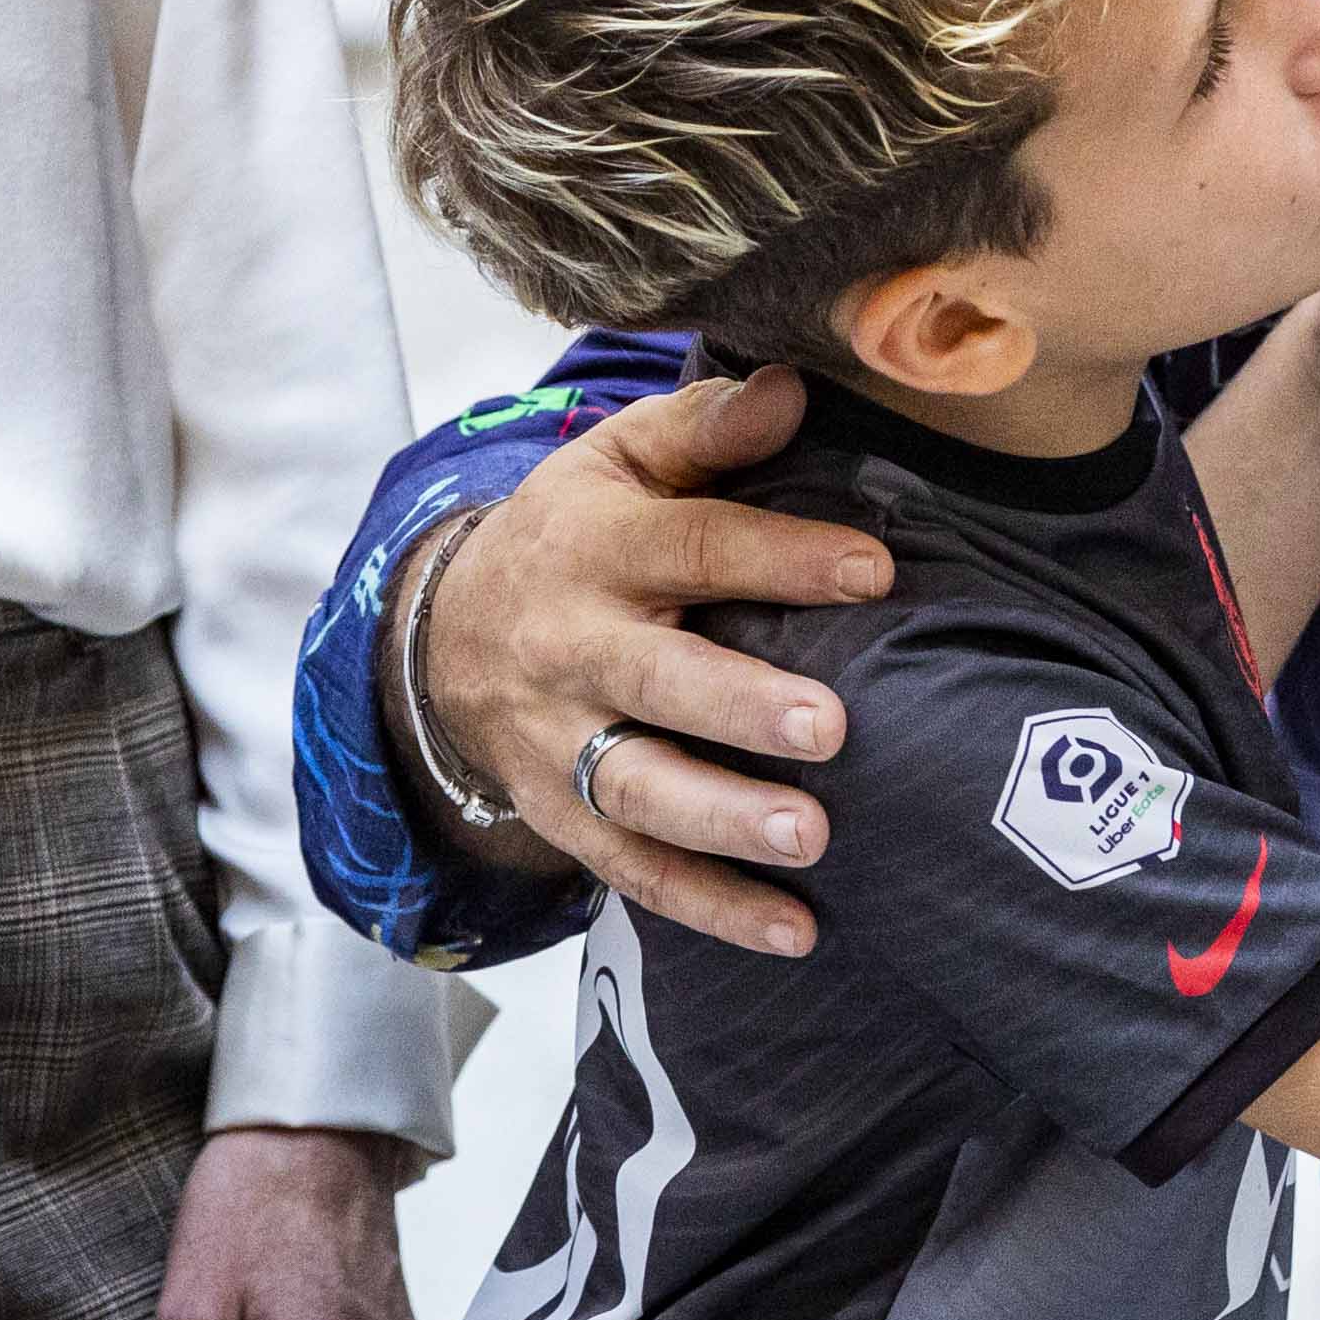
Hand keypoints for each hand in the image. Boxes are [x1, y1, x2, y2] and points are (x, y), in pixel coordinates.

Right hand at [412, 364, 887, 951]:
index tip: (874, 569)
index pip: (694, 546)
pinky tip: (796, 930)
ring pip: (638, 789)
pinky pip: (636, 871)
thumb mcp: (618, 459)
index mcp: (596, 546)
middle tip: (828, 727)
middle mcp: (571, 648)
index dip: (782, 558)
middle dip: (739, 708)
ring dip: (723, 821)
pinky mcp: (564, 818)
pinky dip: (713, 908)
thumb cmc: (576, 532)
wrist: (445, 631)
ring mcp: (561, 743)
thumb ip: (704, 427)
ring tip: (808, 837)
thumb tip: (794, 389)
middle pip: (655, 680)